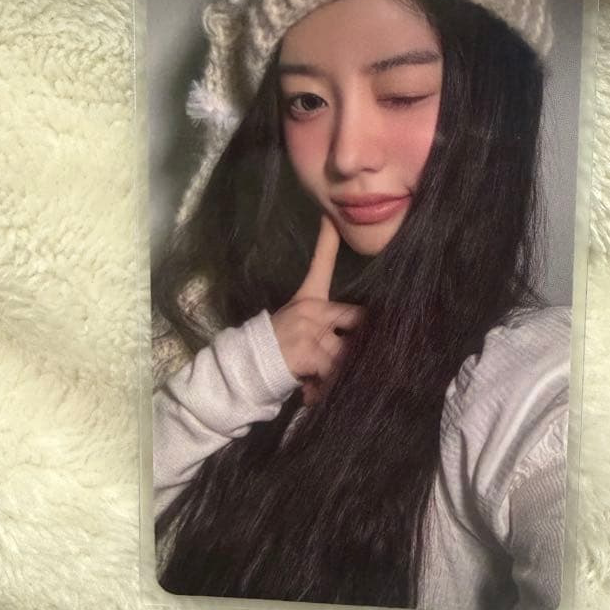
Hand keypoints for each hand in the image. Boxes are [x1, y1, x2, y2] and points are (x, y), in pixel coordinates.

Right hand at [271, 215, 364, 405]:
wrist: (246, 369)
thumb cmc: (277, 348)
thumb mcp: (298, 329)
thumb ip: (327, 330)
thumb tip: (359, 344)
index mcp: (309, 300)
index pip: (321, 263)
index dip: (329, 239)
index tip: (333, 217)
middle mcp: (311, 310)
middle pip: (357, 317)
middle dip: (363, 340)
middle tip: (362, 353)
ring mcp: (309, 329)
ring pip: (347, 352)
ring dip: (340, 371)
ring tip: (322, 381)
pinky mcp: (308, 351)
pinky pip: (333, 371)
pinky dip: (325, 386)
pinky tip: (311, 392)